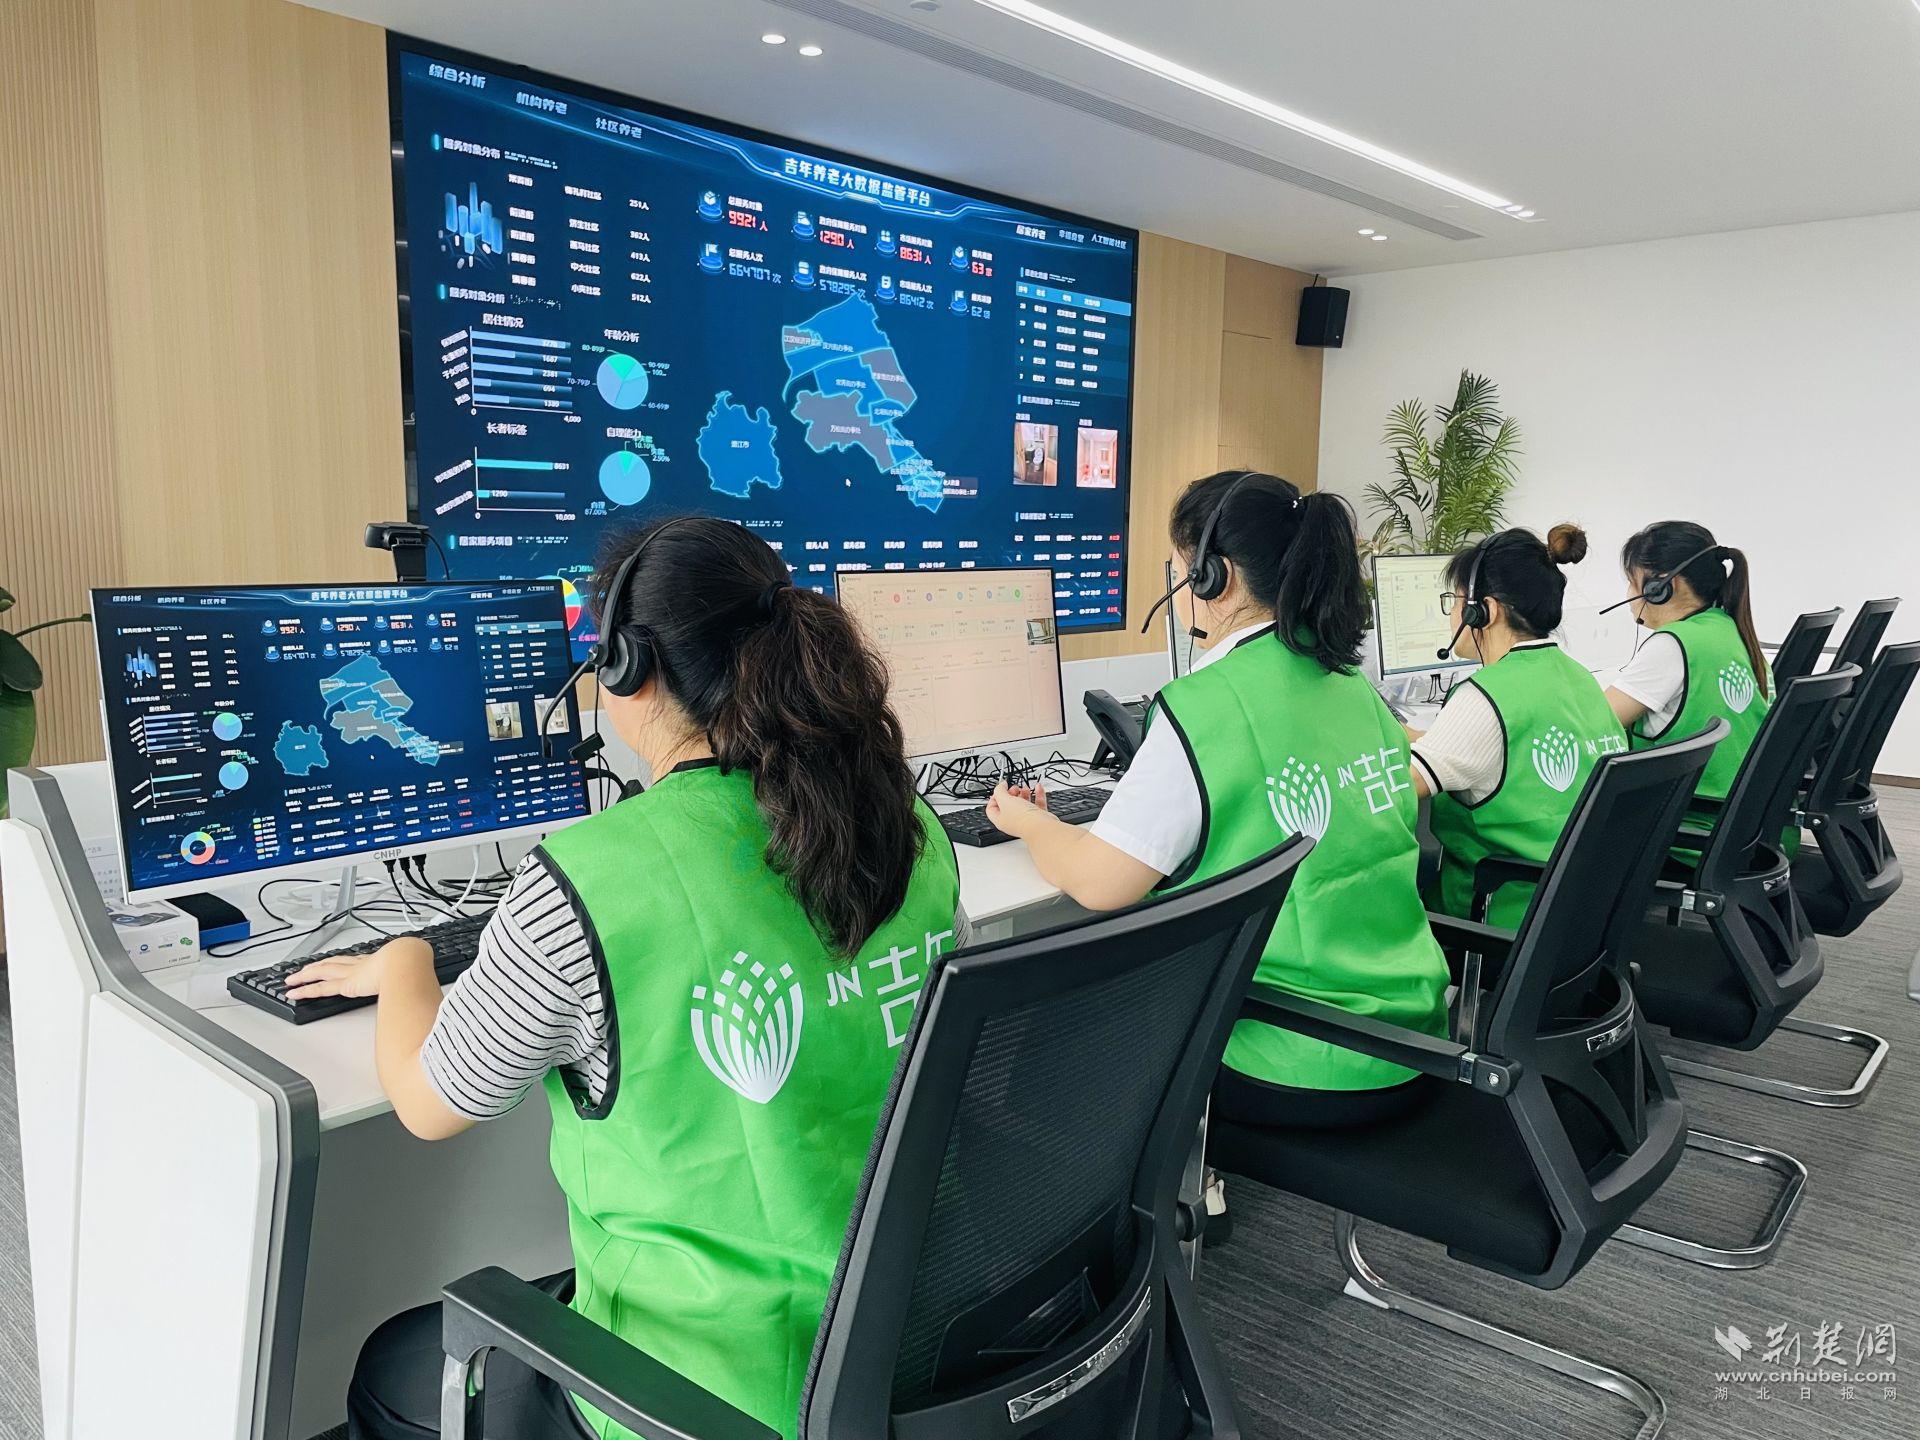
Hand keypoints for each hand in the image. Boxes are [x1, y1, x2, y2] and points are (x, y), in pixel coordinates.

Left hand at [286, 937, 431, 1001]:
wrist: (407, 960)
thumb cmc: (413, 962)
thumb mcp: (417, 969)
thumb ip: (418, 981)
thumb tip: (429, 987)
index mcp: (377, 962)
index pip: (354, 962)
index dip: (343, 962)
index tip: (337, 963)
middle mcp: (360, 965)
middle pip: (333, 964)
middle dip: (319, 966)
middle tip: (305, 969)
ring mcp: (351, 974)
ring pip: (322, 973)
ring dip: (305, 975)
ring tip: (292, 979)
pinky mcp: (345, 985)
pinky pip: (320, 988)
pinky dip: (305, 990)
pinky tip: (293, 993)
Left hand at [985, 781, 1048, 837]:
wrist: (1041, 827)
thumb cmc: (1022, 819)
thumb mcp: (1005, 800)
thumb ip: (1000, 791)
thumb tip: (1000, 786)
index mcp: (1000, 820)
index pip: (992, 808)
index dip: (994, 797)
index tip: (1001, 788)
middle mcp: (1012, 821)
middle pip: (1008, 805)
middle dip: (1011, 793)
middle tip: (1014, 788)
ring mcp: (1026, 820)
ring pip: (1023, 804)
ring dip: (1024, 793)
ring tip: (1025, 788)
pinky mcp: (1038, 817)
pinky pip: (1037, 804)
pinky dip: (1037, 795)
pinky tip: (1037, 788)